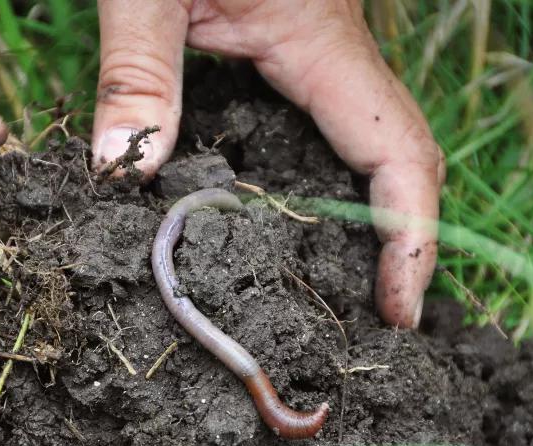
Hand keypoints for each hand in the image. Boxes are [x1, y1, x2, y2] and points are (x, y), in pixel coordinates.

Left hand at [90, 0, 443, 328]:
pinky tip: (299, 224)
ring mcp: (315, 52)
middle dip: (400, 244)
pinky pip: (325, 130)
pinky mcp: (288, 50)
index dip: (410, 239)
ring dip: (372, 223)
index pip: (396, 152)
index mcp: (320, 39)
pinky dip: (329, 187)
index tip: (398, 310)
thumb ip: (137, 68)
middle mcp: (334, 52)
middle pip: (398, 161)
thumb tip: (122, 169)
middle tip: (376, 319)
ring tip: (349, 290)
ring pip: (367, 149)